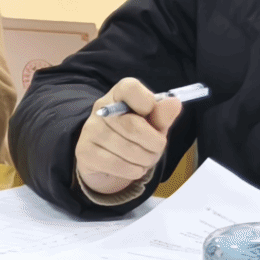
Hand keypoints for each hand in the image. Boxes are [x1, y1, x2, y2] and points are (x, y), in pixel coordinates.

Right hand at [75, 77, 182, 197]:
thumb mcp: (153, 124)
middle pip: (134, 126)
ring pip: (129, 150)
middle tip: (157, 149)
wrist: (108, 160)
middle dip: (155, 144)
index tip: (150, 114)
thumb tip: (174, 103)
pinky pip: (118, 165)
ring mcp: (90, 130)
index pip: (130, 88)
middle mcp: (101, 109)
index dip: (147, 102)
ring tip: (145, 159)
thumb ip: (163, 114)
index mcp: (118, 94)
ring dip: (146, 160)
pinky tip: (133, 167)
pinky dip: (134, 171)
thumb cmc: (136, 136)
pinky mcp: (85, 152)